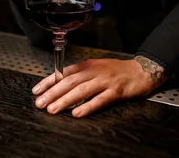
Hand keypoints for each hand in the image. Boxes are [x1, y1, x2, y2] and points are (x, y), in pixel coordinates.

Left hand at [31, 56, 167, 117]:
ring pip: (81, 90)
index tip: (36, 90)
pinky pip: (100, 100)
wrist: (142, 70)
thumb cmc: (118, 71)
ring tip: (53, 109)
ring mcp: (105, 81)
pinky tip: (77, 113)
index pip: (64, 72)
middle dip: (53, 92)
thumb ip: (81, 75)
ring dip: (65, 100)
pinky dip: (87, 106)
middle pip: (70, 82)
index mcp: (88, 65)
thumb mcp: (97, 68)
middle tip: (40, 103)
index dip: (49, 81)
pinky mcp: (116, 91)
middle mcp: (95, 71)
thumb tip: (60, 84)